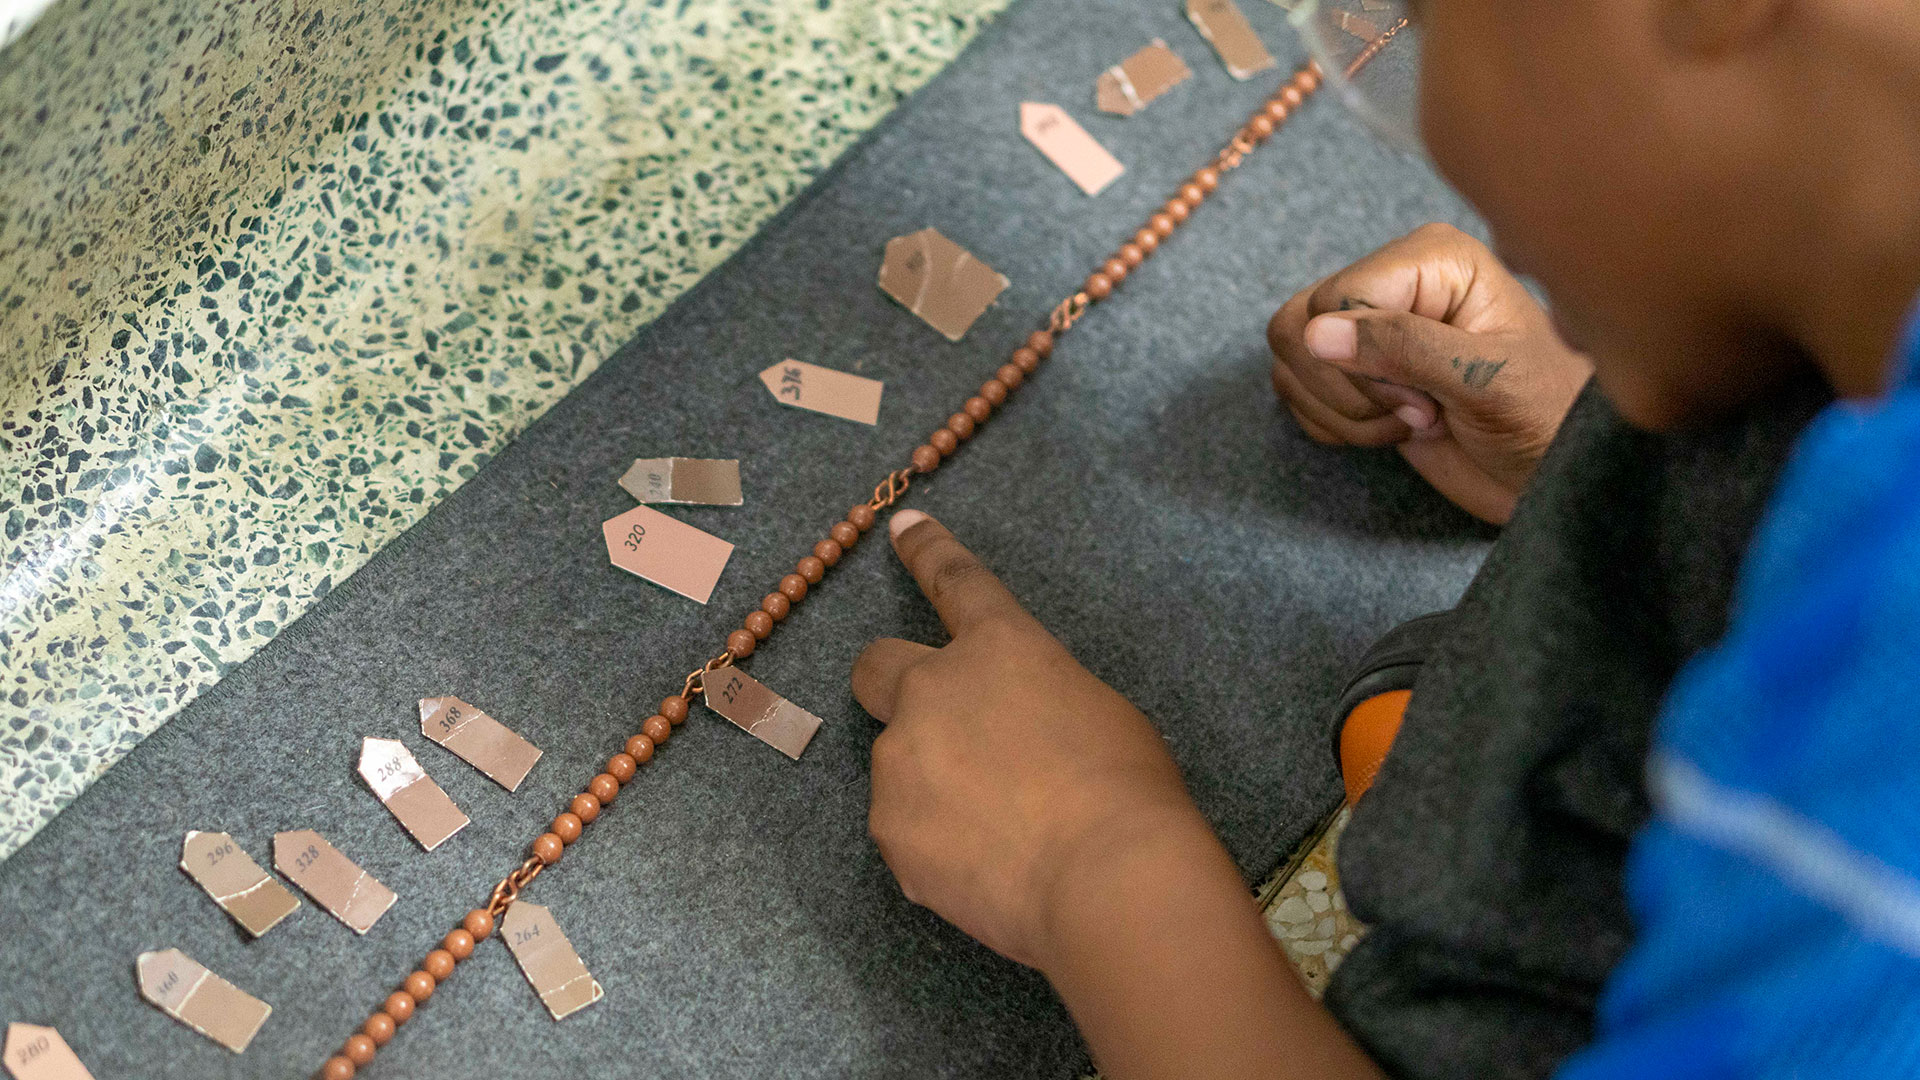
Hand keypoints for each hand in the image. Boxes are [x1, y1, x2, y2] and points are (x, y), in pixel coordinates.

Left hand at [851, 510, 1203, 968]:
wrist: (1108, 875)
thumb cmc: (1129, 788)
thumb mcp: (1095, 712)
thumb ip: (1034, 701)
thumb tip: (1011, 730)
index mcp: (1000, 647)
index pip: (954, 580)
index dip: (926, 549)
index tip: (901, 526)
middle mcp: (934, 690)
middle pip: (874, 665)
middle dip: (889, 682)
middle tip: (926, 720)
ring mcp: (901, 761)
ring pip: (898, 763)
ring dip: (931, 783)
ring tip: (998, 833)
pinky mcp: (889, 829)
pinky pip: (906, 830)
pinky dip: (936, 844)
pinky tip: (987, 870)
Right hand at [1267, 223, 1590, 523]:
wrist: (1549, 470)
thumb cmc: (1544, 415)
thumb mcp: (1486, 380)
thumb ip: (1404, 348)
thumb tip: (1316, 332)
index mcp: (1430, 260)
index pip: (1337, 298)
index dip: (1365, 360)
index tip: (1424, 398)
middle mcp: (1392, 283)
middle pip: (1299, 326)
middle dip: (1350, 389)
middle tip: (1418, 412)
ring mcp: (1368, 328)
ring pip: (1291, 361)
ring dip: (1342, 412)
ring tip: (1410, 422)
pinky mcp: (1353, 371)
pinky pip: (1295, 392)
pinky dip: (1334, 426)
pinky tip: (1392, 431)